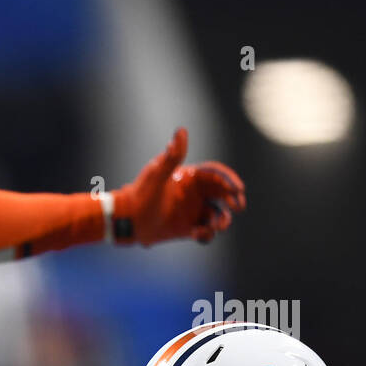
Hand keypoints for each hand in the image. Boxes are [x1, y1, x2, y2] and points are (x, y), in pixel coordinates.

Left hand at [112, 128, 245, 245]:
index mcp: (190, 177)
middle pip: (223, 194)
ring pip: (217, 214)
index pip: (216, 175)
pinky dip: (206, 234)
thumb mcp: (157, 174)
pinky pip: (205, 232)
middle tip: (238, 206)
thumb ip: (172, 156)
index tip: (238, 189)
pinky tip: (198, 234)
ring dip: (222, 220)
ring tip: (217, 226)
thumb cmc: (140, 193)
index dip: (229, 180)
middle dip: (233, 199)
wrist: (126, 220)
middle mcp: (194, 193)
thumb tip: (181, 131)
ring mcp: (192, 211)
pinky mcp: (188, 228)